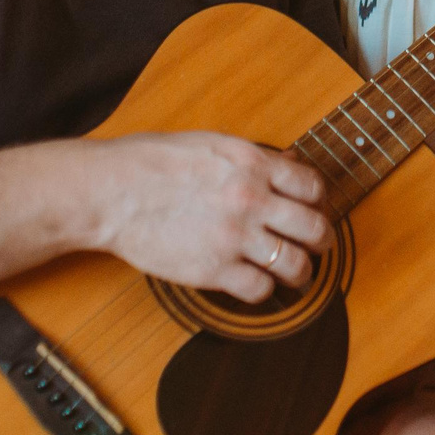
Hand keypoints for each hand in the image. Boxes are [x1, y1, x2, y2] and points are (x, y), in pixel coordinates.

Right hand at [90, 132, 330, 304]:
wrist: (112, 191)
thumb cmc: (153, 162)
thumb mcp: (212, 144)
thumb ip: (254, 156)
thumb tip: (290, 161)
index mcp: (253, 163)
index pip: (313, 187)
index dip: (318, 201)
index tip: (312, 209)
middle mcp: (251, 199)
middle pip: (314, 228)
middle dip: (321, 240)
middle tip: (317, 246)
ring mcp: (234, 237)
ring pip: (295, 265)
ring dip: (301, 272)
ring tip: (296, 274)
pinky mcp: (213, 270)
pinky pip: (259, 289)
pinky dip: (264, 289)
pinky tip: (255, 282)